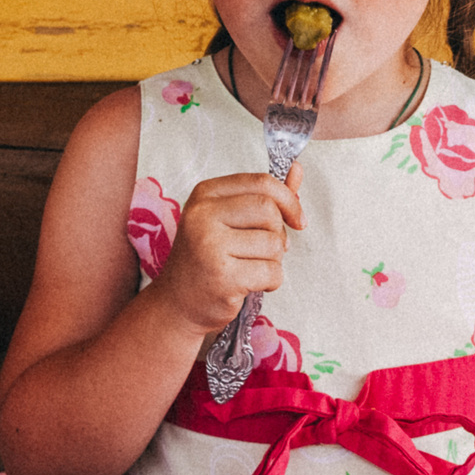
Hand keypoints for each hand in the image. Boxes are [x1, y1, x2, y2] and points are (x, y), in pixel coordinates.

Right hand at [150, 163, 303, 335]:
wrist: (177, 304)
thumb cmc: (207, 259)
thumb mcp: (229, 219)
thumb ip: (264, 196)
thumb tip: (297, 170)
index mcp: (205, 194)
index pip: (261, 183)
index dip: (288, 200)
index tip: (296, 219)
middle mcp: (203, 215)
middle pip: (269, 210)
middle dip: (278, 233)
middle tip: (266, 250)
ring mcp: (210, 246)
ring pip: (273, 244)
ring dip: (273, 261)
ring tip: (250, 268)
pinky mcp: (222, 276)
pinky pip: (272, 272)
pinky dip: (271, 281)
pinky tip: (249, 284)